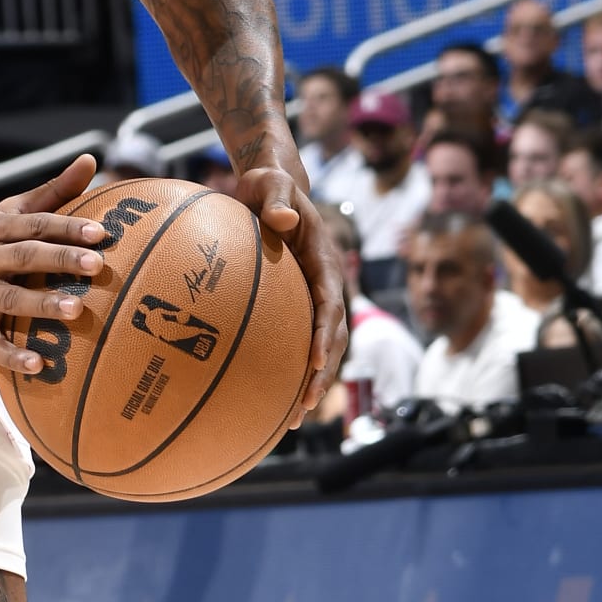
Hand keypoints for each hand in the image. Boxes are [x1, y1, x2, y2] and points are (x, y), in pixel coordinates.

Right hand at [0, 154, 107, 372]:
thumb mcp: (6, 215)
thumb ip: (50, 193)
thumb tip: (90, 159)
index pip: (34, 225)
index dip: (66, 228)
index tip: (100, 233)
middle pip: (23, 256)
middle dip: (59, 259)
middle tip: (97, 265)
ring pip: (9, 299)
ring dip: (41, 305)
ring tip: (76, 309)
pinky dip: (12, 354)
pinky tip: (39, 364)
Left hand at [229, 162, 347, 420]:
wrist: (272, 189)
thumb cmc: (268, 185)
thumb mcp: (271, 183)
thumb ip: (277, 199)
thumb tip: (284, 221)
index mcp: (323, 262)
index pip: (330, 302)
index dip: (325, 333)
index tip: (313, 360)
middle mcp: (326, 285)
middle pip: (333, 336)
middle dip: (322, 372)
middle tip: (304, 404)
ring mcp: (314, 298)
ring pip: (323, 347)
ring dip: (312, 382)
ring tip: (293, 418)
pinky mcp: (298, 306)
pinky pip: (298, 342)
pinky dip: (291, 370)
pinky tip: (268, 400)